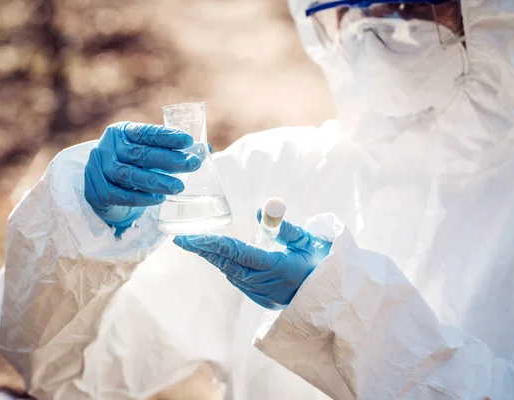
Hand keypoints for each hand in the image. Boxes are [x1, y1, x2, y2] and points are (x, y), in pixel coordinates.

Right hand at [84, 122, 201, 235]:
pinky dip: (140, 197)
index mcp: (121, 132)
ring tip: (179, 186)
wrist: (101, 186)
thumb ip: (170, 149)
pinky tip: (158, 199)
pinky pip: (120, 195)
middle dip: (169, 160)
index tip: (189, 141)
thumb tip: (206, 148)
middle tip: (192, 164)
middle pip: (139, 154)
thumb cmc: (131, 165)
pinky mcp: (97, 190)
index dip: (167, 137)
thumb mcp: (145, 152)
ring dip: (156, 181)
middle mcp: (107, 147)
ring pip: (129, 175)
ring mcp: (98, 169)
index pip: (146, 133)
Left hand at [173, 214, 331, 308]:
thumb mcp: (307, 241)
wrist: (331, 298)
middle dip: (204, 250)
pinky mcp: (261, 300)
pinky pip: (238, 280)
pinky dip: (227, 266)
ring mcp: (262, 294)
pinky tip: (220, 256)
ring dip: (214, 258)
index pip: (237, 252)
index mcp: (277, 266)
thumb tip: (263, 211)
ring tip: (197, 244)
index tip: (191, 237)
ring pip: (230, 272)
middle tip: (182, 238)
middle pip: (227, 264)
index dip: (212, 244)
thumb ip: (284, 227)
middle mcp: (265, 283)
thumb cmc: (322, 264)